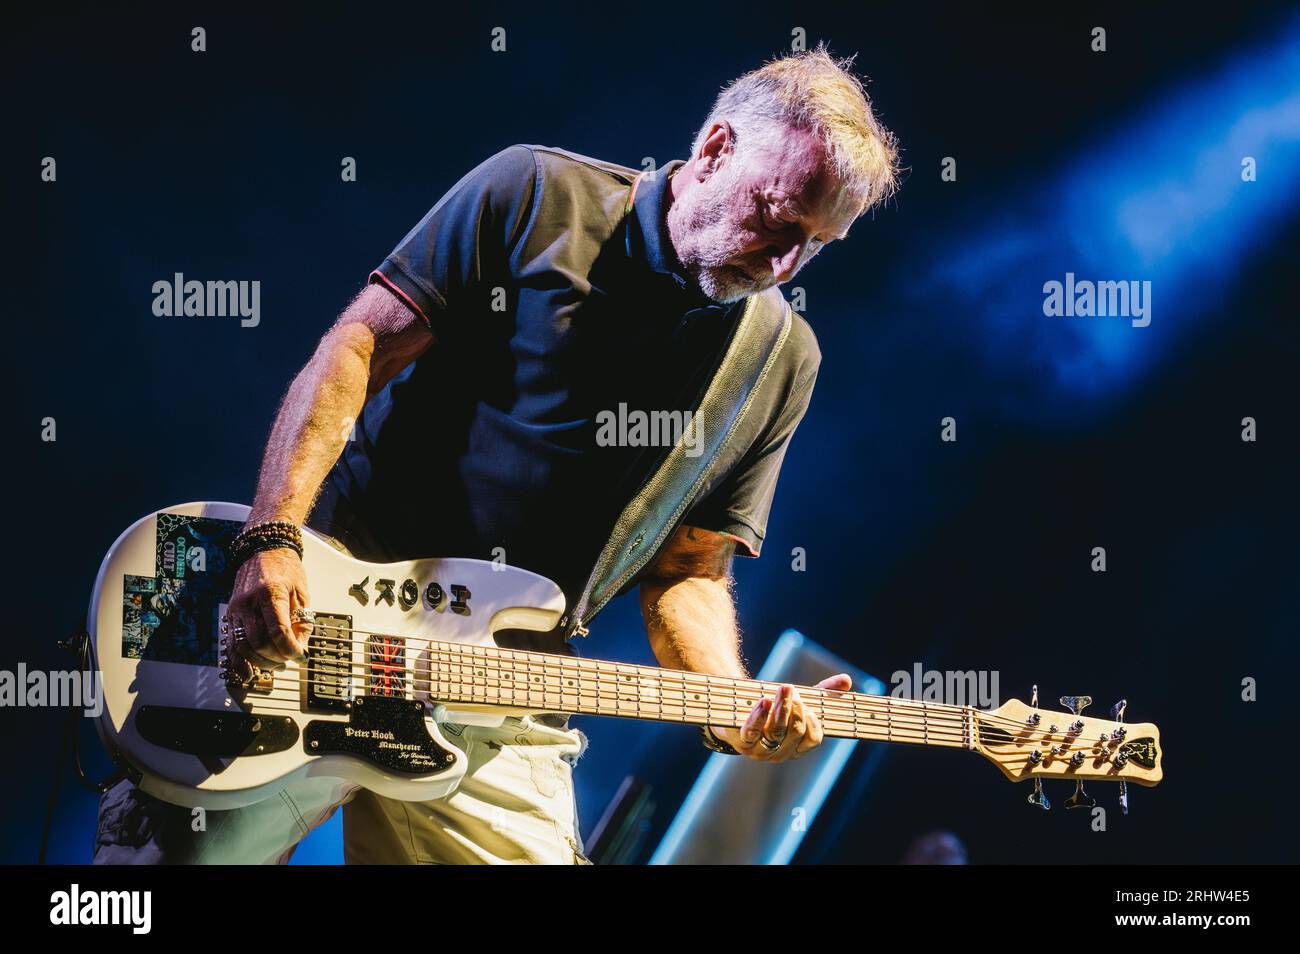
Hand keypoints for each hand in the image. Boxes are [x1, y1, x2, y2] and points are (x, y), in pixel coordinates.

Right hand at [224, 547, 312, 673]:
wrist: (263, 550)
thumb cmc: (285, 568)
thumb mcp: (302, 592)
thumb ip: (302, 621)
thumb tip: (301, 647)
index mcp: (271, 593)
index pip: (278, 631)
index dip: (290, 649)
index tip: (301, 656)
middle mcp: (250, 602)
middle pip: (260, 642)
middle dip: (277, 657)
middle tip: (290, 660)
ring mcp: (237, 609)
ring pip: (244, 646)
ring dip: (262, 662)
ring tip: (276, 664)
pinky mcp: (230, 614)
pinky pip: (231, 644)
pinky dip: (239, 662)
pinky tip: (248, 673)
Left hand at [710, 673, 852, 762]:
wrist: (734, 711)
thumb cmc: (771, 709)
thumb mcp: (797, 701)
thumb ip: (822, 692)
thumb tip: (846, 680)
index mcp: (796, 747)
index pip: (814, 738)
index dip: (813, 719)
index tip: (807, 701)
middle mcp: (780, 753)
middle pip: (795, 732)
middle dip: (795, 708)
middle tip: (790, 688)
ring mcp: (760, 750)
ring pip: (777, 731)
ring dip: (781, 707)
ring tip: (782, 688)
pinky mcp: (741, 741)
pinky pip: (752, 731)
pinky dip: (759, 716)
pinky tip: (764, 701)